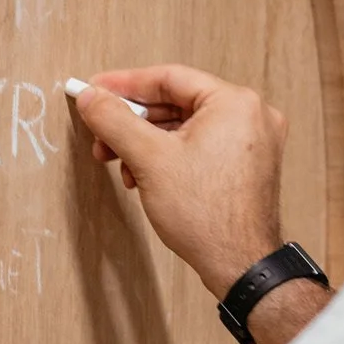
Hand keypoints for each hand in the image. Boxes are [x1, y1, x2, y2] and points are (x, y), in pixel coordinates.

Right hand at [71, 64, 287, 296]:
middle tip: (101, 132)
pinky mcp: (246, 164)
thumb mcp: (149, 159)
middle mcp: (251, 115)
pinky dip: (168, 155)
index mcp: (236, 102)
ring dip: (146, 141)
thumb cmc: (208, 216)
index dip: (125, 84)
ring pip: (185, 126)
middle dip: (133, 121)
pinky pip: (199, 145)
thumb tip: (91, 97)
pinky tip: (143, 175)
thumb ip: (115, 119)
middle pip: (176, 103)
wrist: (239, 265)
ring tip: (118, 161)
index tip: (96, 89)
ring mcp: (252, 141)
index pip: (170, 78)